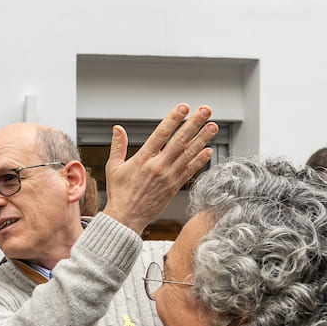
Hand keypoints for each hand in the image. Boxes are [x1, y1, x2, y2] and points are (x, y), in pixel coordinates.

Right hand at [102, 104, 217, 233]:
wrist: (126, 218)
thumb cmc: (119, 193)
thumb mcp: (113, 168)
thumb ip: (118, 147)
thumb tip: (118, 129)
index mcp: (142, 159)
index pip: (160, 134)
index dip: (173, 119)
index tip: (184, 107)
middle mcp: (158, 166)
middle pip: (179, 141)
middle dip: (194, 124)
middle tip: (205, 110)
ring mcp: (168, 177)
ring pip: (188, 154)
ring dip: (202, 139)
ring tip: (213, 126)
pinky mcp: (174, 187)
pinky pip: (190, 171)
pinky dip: (200, 160)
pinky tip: (209, 150)